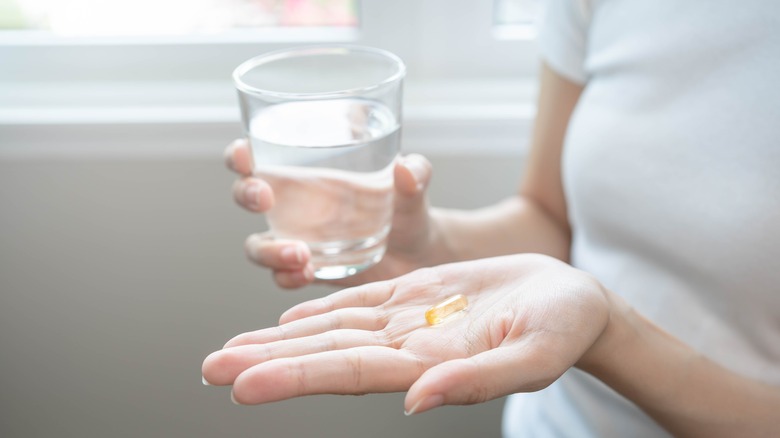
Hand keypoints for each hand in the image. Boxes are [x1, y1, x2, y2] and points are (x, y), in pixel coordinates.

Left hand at [201, 254, 610, 413]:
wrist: (575, 301)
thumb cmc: (565, 331)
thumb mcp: (533, 358)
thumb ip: (477, 382)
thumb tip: (417, 402)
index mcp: (428, 366)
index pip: (347, 373)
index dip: (293, 377)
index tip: (240, 385)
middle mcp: (407, 347)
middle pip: (323, 353)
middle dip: (266, 360)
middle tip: (209, 367)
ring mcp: (408, 320)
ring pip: (331, 328)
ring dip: (279, 338)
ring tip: (229, 348)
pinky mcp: (416, 292)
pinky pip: (358, 300)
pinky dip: (319, 309)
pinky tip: (286, 318)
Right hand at [225, 138, 449, 288]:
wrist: (417, 251)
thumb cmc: (407, 205)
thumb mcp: (414, 183)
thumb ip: (415, 171)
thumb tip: (407, 170)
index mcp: (306, 171)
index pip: (259, 154)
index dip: (241, 153)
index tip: (246, 156)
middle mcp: (293, 204)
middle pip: (245, 194)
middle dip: (246, 194)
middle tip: (266, 199)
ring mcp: (295, 239)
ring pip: (257, 245)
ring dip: (268, 250)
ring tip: (301, 255)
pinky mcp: (307, 269)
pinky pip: (281, 276)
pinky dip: (287, 277)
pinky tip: (308, 274)